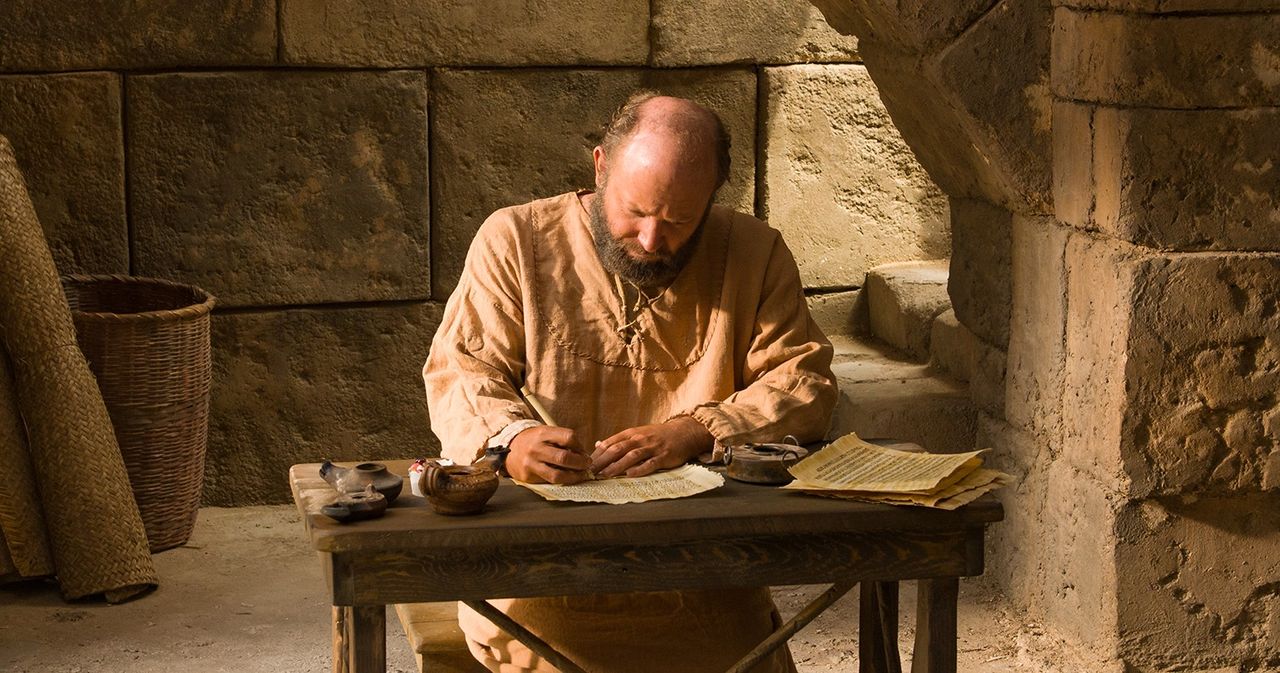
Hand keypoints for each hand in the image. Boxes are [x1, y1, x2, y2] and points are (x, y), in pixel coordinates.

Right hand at [507, 426, 592, 483]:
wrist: (510, 449)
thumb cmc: (534, 441)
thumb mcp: (546, 433)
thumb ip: (563, 441)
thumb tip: (583, 455)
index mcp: (543, 433)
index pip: (568, 437)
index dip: (580, 446)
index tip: (583, 452)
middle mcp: (536, 448)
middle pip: (564, 458)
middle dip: (580, 463)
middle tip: (587, 465)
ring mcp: (531, 463)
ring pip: (557, 475)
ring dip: (574, 477)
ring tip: (580, 475)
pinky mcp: (528, 476)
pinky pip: (549, 481)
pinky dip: (562, 481)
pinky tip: (567, 478)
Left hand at [591, 417, 713, 478]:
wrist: (684, 432)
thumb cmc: (659, 435)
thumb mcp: (638, 433)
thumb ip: (618, 440)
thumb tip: (598, 444)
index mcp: (632, 434)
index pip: (610, 443)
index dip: (597, 454)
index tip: (585, 464)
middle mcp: (640, 439)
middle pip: (617, 449)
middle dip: (602, 461)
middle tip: (590, 472)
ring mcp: (652, 447)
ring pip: (631, 456)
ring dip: (616, 466)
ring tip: (605, 475)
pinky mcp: (664, 456)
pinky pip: (650, 463)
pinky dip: (639, 469)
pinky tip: (629, 475)